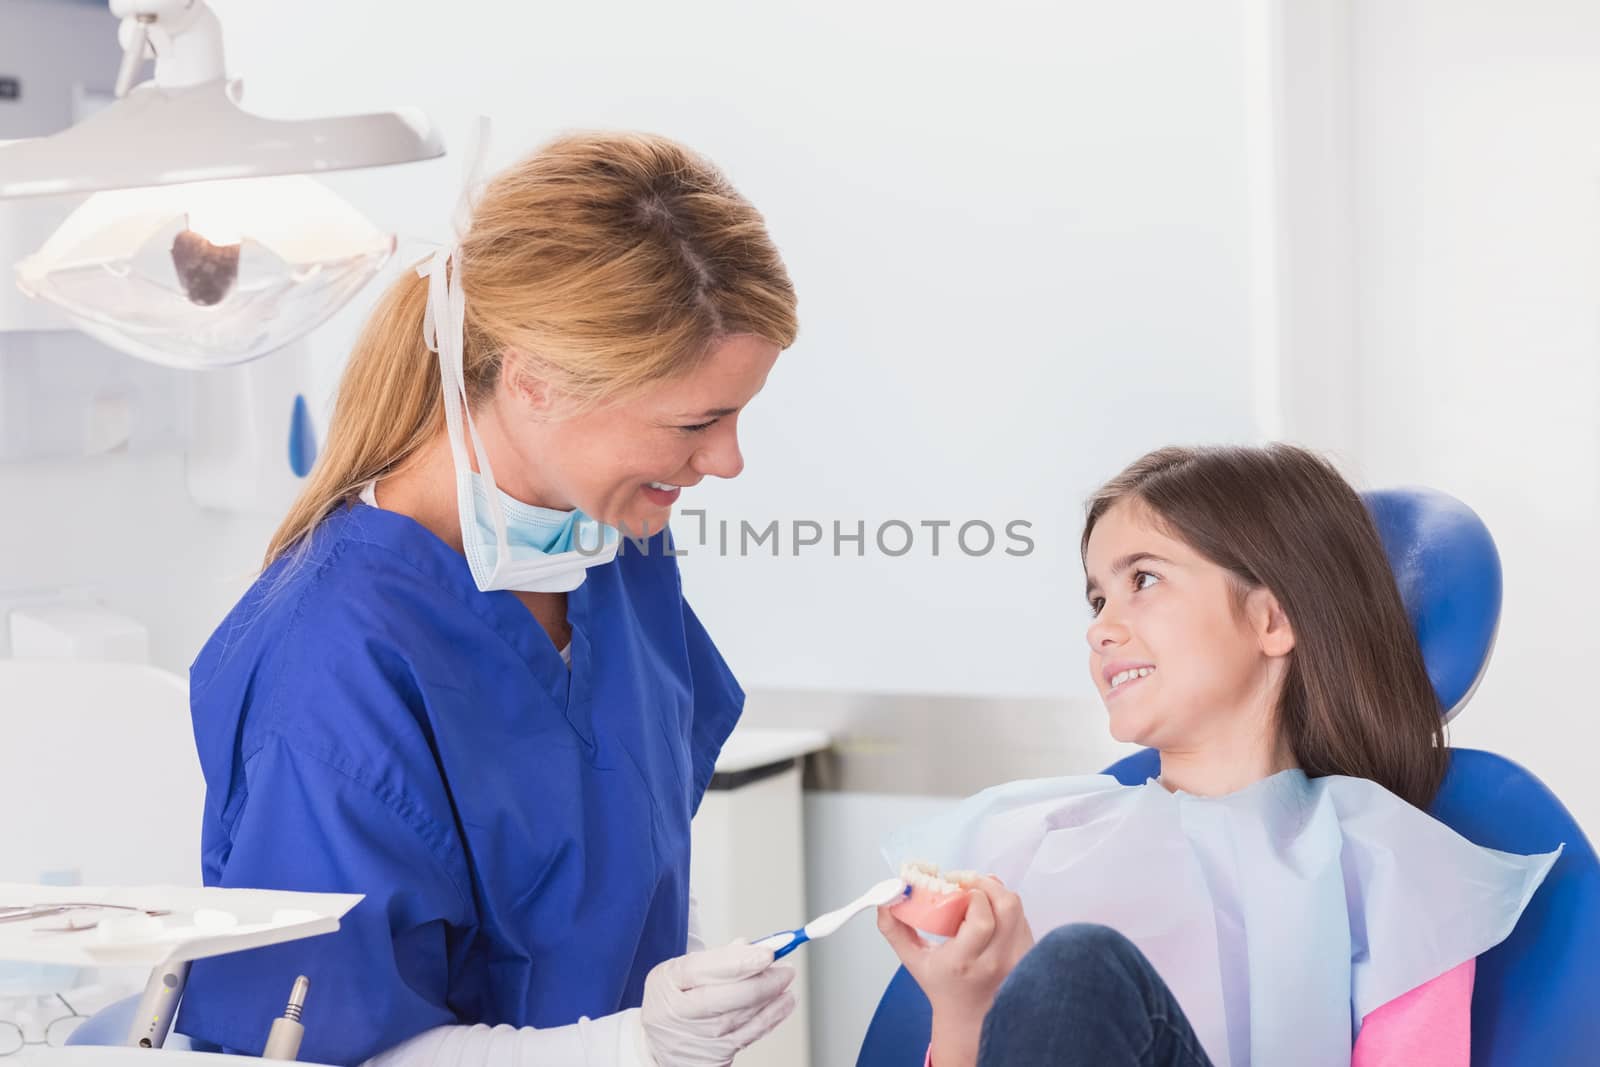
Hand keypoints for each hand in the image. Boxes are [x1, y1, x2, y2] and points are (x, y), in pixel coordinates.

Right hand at [635, 940, 797, 1066]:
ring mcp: (699, 1038)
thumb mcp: (679, 970)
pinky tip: (784, 1001)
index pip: (705, 968)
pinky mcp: (715, 1056)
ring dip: (773, 996)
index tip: (767, 953)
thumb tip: (749, 947)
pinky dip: (772, 1016)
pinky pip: (751, 1034)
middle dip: (765, 980)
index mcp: (669, 981)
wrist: (658, 1044)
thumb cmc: (672, 1000)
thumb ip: (714, 958)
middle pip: (730, 996)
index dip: (741, 961)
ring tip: (785, 978)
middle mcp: (682, 1013)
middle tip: (785, 967)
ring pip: (745, 1015)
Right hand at [877, 876, 1033, 1066]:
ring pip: (1016, 909)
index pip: (981, 919)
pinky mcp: (1027, 956)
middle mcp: (995, 962)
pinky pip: (1022, 918)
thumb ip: (894, 928)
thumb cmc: (941, 984)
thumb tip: (884, 900)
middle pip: (1006, 907)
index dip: (971, 894)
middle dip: (986, 885)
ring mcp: (1016, 961)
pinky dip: (1006, 908)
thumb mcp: (912, 959)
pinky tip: (990, 910)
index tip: (955, 888)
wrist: (968, 1015)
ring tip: (977, 893)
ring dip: (996, 893)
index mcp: (964, 961)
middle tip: (967, 882)